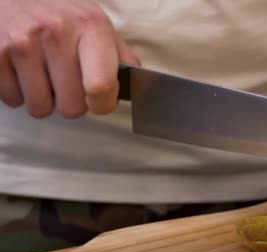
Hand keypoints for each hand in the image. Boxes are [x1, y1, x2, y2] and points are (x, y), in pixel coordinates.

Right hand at [0, 0, 138, 117]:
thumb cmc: (60, 9)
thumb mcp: (95, 22)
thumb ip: (119, 56)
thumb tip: (136, 86)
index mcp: (90, 27)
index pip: (100, 87)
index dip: (102, 104)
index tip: (99, 101)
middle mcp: (56, 33)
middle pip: (71, 107)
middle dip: (71, 102)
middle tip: (66, 83)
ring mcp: (21, 43)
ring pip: (40, 108)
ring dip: (43, 99)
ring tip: (43, 75)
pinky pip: (11, 99)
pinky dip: (17, 92)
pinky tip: (22, 71)